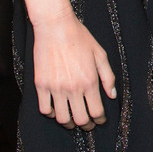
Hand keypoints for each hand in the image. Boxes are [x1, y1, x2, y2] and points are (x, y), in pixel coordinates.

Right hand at [32, 12, 116, 127]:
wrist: (55, 26)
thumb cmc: (79, 37)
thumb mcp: (100, 54)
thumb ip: (108, 77)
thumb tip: (112, 95)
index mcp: (89, 82)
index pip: (97, 112)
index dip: (100, 120)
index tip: (100, 120)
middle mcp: (73, 88)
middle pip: (80, 120)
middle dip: (86, 125)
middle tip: (88, 124)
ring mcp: (55, 88)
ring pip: (62, 118)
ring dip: (69, 123)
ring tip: (72, 120)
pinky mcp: (40, 85)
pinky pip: (44, 109)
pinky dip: (51, 113)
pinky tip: (56, 110)